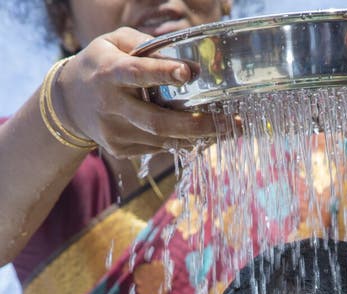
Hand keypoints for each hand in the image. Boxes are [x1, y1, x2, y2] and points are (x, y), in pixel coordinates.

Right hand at [53, 27, 230, 156]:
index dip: (162, 73)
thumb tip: (190, 63)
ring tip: (226, 130)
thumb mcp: (114, 43)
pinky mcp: (121, 149)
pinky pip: (158, 147)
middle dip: (196, 124)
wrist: (69, 102)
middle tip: (228, 122)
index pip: (137, 72)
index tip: (189, 72)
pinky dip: (181, 141)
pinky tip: (201, 136)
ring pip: (162, 139)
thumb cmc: (101, 64)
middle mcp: (112, 106)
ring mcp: (116, 132)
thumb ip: (147, 46)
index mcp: (110, 73)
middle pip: (157, 121)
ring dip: (197, 136)